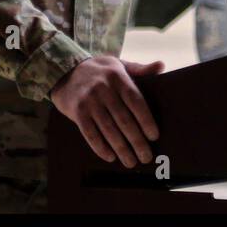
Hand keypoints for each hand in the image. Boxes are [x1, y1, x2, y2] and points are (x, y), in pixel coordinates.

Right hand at [50, 55, 164, 167]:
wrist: (65, 70)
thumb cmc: (99, 70)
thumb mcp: (119, 65)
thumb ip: (140, 69)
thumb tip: (161, 65)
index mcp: (118, 77)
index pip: (136, 101)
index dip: (146, 120)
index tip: (154, 136)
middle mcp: (104, 89)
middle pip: (124, 120)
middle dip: (136, 141)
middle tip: (146, 157)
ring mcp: (89, 101)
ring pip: (108, 129)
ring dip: (121, 148)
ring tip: (131, 162)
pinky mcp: (77, 112)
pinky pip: (90, 133)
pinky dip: (100, 147)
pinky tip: (110, 157)